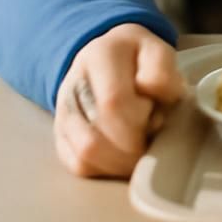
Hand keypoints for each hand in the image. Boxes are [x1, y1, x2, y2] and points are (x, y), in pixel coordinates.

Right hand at [53, 23, 183, 178]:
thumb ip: (162, 70)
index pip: (113, 102)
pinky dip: (105, 169)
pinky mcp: (60, 135)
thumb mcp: (159, 52)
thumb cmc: (140, 60)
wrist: (110, 55)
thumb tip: (150, 90)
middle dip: (130, 150)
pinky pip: (77, 164)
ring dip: (119, 163)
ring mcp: (62, 112)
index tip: (158, 124)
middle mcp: (72, 84)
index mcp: (100, 56)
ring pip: (83, 155)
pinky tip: (124, 157)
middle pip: (94, 136)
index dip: (138, 124)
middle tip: (151, 143)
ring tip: (139, 151)